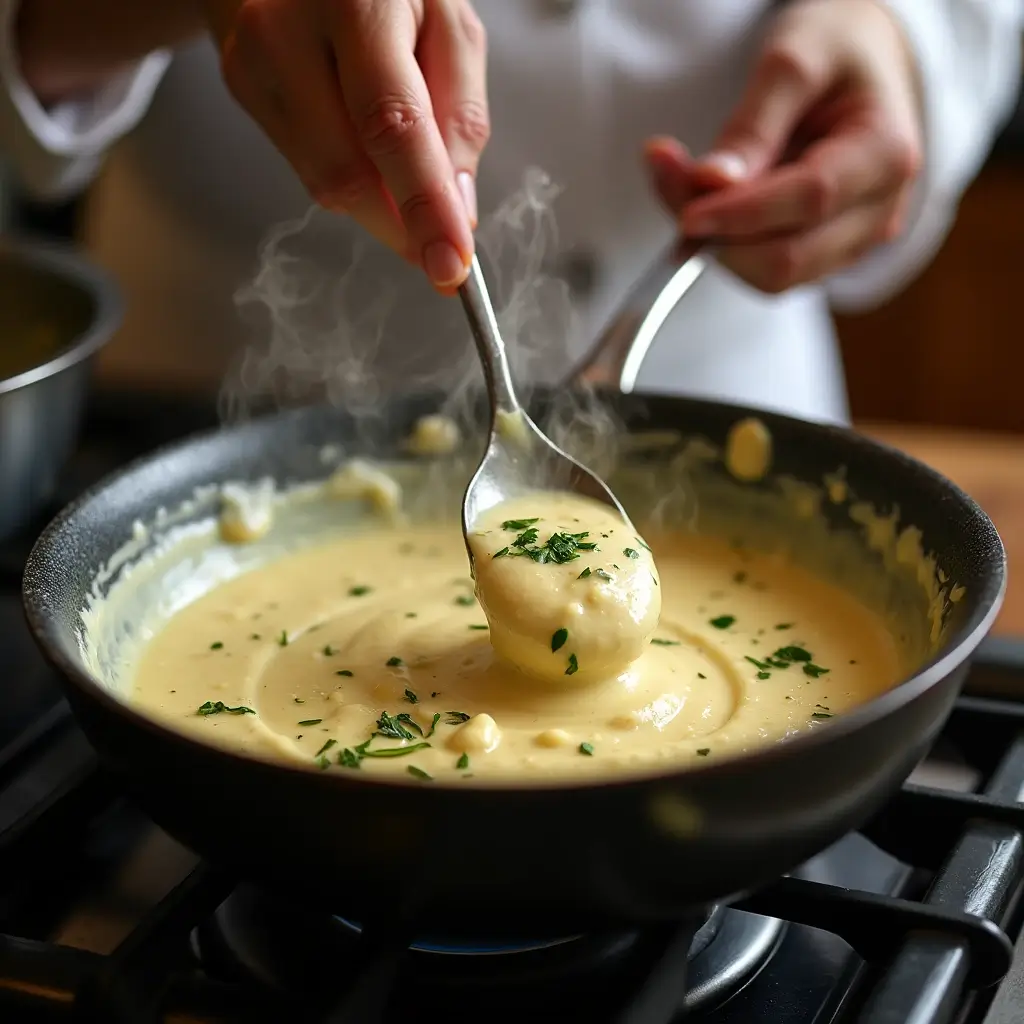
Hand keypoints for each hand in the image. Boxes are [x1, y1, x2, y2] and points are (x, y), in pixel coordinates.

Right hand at [203, 0, 487, 290]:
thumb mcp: (449, 23)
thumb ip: (461, 114)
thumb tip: (457, 212)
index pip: (391, 125)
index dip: (423, 207)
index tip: (450, 266)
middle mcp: (287, 27)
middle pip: (347, 172)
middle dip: (402, 225)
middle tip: (441, 248)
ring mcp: (252, 60)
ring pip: (325, 182)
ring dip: (380, 203)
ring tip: (406, 169)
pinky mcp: (240, 85)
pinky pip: (308, 166)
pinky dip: (353, 177)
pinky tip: (364, 141)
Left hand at [645, 0, 922, 293]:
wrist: (861, 64)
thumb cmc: (835, 51)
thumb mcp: (794, 59)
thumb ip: (753, 124)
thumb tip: (712, 184)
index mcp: (887, 152)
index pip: (810, 200)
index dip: (740, 214)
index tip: (685, 213)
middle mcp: (879, 210)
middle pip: (788, 258)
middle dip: (719, 234)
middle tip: (671, 178)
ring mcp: (855, 240)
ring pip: (772, 276)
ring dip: (717, 243)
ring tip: (687, 183)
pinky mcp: (826, 255)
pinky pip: (766, 270)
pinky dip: (727, 244)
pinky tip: (710, 202)